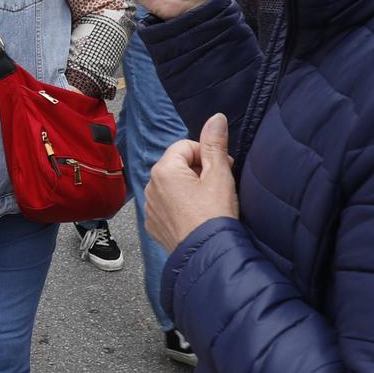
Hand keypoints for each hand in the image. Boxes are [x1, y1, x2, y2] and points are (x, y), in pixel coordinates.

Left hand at [145, 114, 238, 254]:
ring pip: (172, 186)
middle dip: (198, 170)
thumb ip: (215, 143)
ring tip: (208, 203)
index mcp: (164, 169)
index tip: (223, 168)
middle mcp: (150, 185)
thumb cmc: (215, 214)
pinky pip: (166, 205)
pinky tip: (196, 216)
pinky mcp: (153, 225)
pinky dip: (180, 206)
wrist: (207, 254)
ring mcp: (149, 207)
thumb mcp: (220, 174)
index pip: (186, 146)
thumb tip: (216, 118)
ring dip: (189, 188)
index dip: (207, 154)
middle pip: (178, 165)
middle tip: (219, 186)